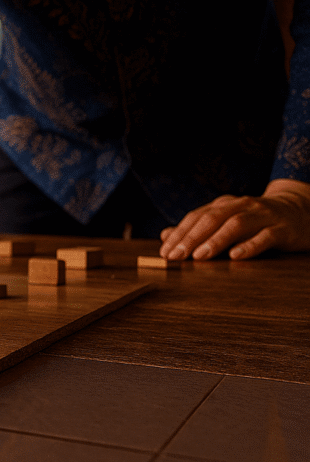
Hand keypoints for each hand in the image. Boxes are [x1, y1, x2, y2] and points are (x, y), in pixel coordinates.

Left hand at [159, 179, 309, 259]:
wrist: (299, 211)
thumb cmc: (256, 221)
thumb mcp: (225, 222)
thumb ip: (197, 229)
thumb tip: (165, 235)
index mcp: (225, 205)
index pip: (196, 217)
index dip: (179, 234)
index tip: (165, 252)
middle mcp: (241, 206)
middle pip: (212, 219)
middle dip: (191, 238)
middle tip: (177, 256)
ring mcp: (262, 216)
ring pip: (236, 225)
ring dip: (216, 240)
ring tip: (200, 256)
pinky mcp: (282, 229)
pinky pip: (265, 236)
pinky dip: (250, 245)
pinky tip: (236, 256)